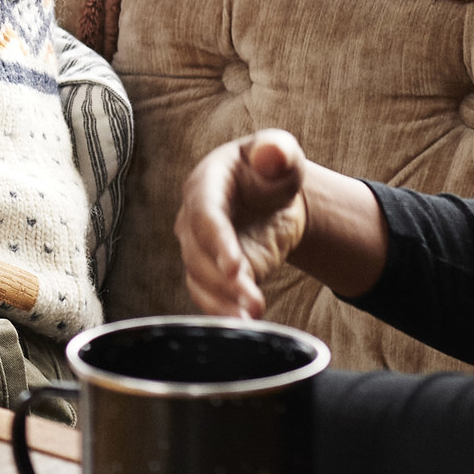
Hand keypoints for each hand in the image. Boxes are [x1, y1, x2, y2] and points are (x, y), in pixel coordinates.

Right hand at [178, 130, 311, 317]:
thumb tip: (271, 154)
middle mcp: (192, 218)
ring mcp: (197, 247)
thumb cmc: (272, 170)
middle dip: (224, 281)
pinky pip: (205, 294)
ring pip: (199, 278)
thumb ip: (278, 151)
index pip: (205, 215)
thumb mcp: (281, 153)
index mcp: (206, 184)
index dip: (218, 242)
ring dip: (223, 301)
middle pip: (197, 254)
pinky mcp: (208, 270)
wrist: (271, 200)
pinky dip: (220, 311)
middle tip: (254, 302)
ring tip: (252, 318)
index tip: (238, 268)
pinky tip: (242, 322)